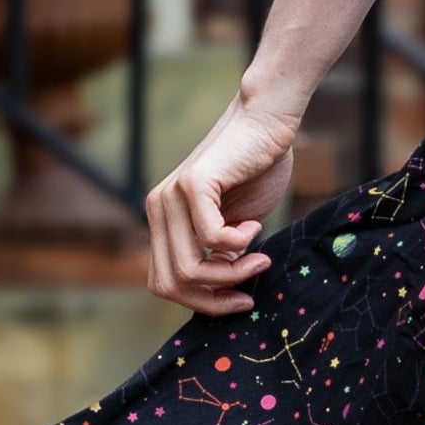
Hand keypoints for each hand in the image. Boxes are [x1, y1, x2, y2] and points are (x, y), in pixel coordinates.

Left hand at [145, 89, 303, 315]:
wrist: (267, 123)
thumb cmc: (257, 169)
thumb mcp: (234, 224)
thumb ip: (219, 254)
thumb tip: (218, 291)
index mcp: (163, 220)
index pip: (164, 283)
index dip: (201, 301)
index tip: (239, 298)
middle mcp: (158, 209)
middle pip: (169, 284)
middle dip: (213, 298)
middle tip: (249, 289)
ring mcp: (170, 196)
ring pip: (187, 268)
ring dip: (232, 273)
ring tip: (260, 258)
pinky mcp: (192, 184)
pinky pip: (211, 238)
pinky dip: (240, 243)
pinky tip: (255, 226)